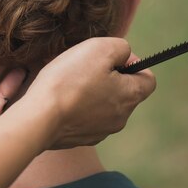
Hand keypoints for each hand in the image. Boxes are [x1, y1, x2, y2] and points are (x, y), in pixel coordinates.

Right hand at [17, 37, 155, 149]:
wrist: (40, 118)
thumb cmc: (69, 81)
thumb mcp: (99, 49)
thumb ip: (120, 48)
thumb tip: (124, 55)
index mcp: (130, 96)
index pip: (148, 79)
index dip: (132, 63)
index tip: (110, 58)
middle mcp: (121, 118)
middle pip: (124, 92)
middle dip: (108, 78)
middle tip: (84, 69)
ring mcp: (100, 131)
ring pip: (103, 106)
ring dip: (91, 94)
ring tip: (68, 84)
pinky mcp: (80, 139)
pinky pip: (85, 119)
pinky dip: (77, 109)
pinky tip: (60, 101)